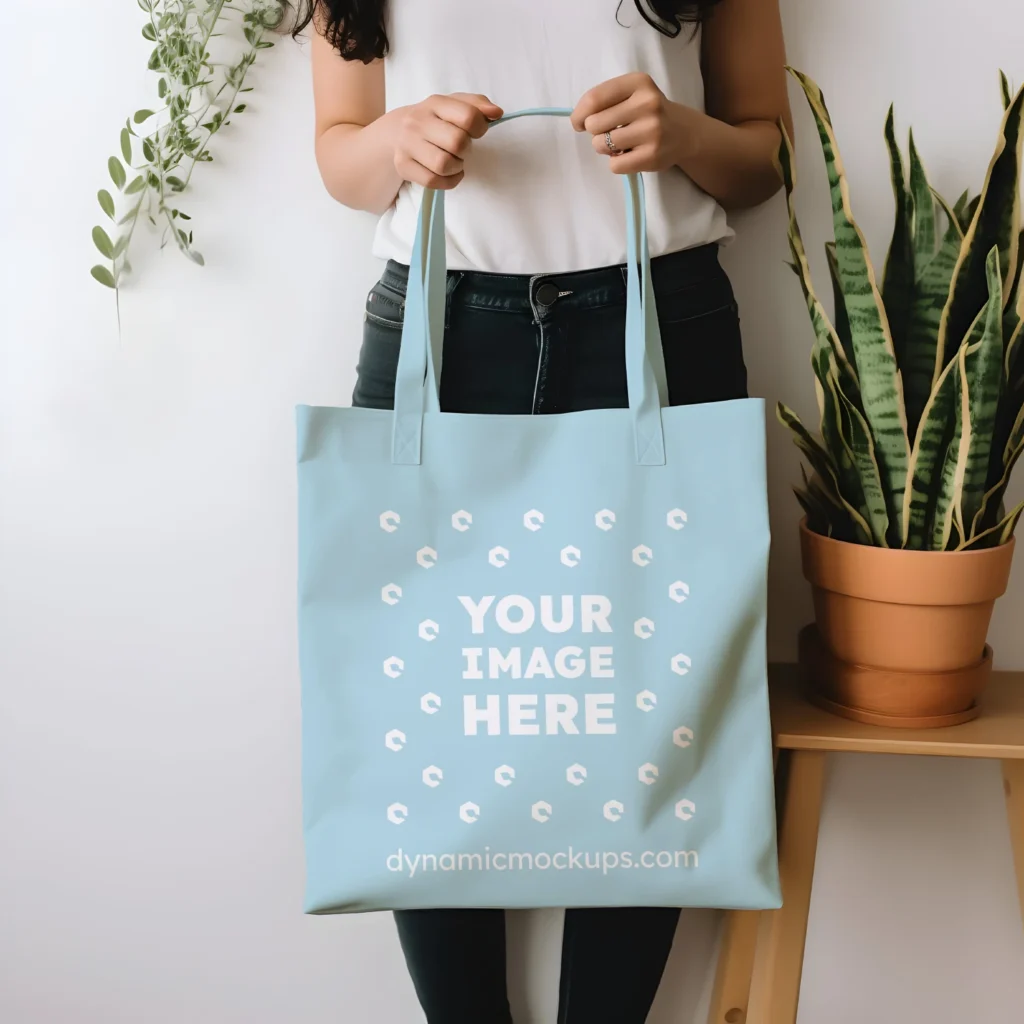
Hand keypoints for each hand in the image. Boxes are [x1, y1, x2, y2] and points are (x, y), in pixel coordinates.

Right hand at [392, 93, 503, 188]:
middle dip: (466, 149)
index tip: (476, 131)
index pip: (467, 116)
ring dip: (457, 167)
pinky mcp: (403, 166)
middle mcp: (417, 121)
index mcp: (434, 103)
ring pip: (444, 165)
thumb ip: (478, 105)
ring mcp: (407, 144)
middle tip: (461, 148)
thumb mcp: (454, 106)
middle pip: (457, 143)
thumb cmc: (435, 121)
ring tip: (455, 161)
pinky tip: (449, 173)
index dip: (480, 128)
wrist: (396, 133)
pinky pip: (433, 181)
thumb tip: (497, 113)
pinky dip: (449, 181)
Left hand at [571, 73, 694, 173]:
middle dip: (595, 131)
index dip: (579, 114)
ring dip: (604, 148)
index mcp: (638, 83)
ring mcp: (651, 131)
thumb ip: (605, 100)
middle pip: (594, 124)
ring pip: (601, 145)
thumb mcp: (632, 93)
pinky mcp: (652, 156)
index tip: (578, 122)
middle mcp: (647, 103)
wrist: (684, 133)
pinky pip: (614, 165)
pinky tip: (629, 155)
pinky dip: (616, 163)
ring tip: (620, 143)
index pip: (594, 98)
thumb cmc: (648, 112)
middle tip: (609, 131)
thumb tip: (578, 120)